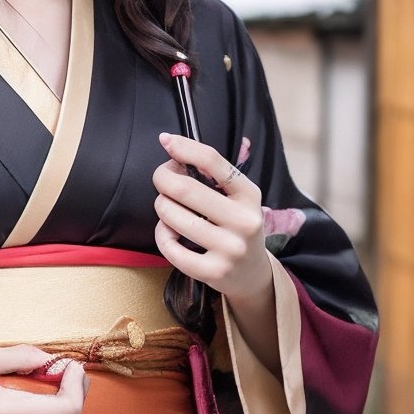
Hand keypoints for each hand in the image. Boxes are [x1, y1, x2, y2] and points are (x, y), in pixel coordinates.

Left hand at [152, 133, 271, 306]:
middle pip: (183, 188)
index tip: (166, 140)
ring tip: (169, 210)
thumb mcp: (238, 198)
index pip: (213, 161)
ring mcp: (230, 248)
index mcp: (249, 194)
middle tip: (162, 180)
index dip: (184, 147)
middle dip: (163, 178)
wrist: (252, 274)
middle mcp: (244, 221)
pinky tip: (169, 232)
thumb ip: (213, 175)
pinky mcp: (214, 272)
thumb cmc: (235, 226)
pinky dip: (161, 234)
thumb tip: (173, 146)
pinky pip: (169, 246)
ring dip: (161, 207)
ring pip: (171, 215)